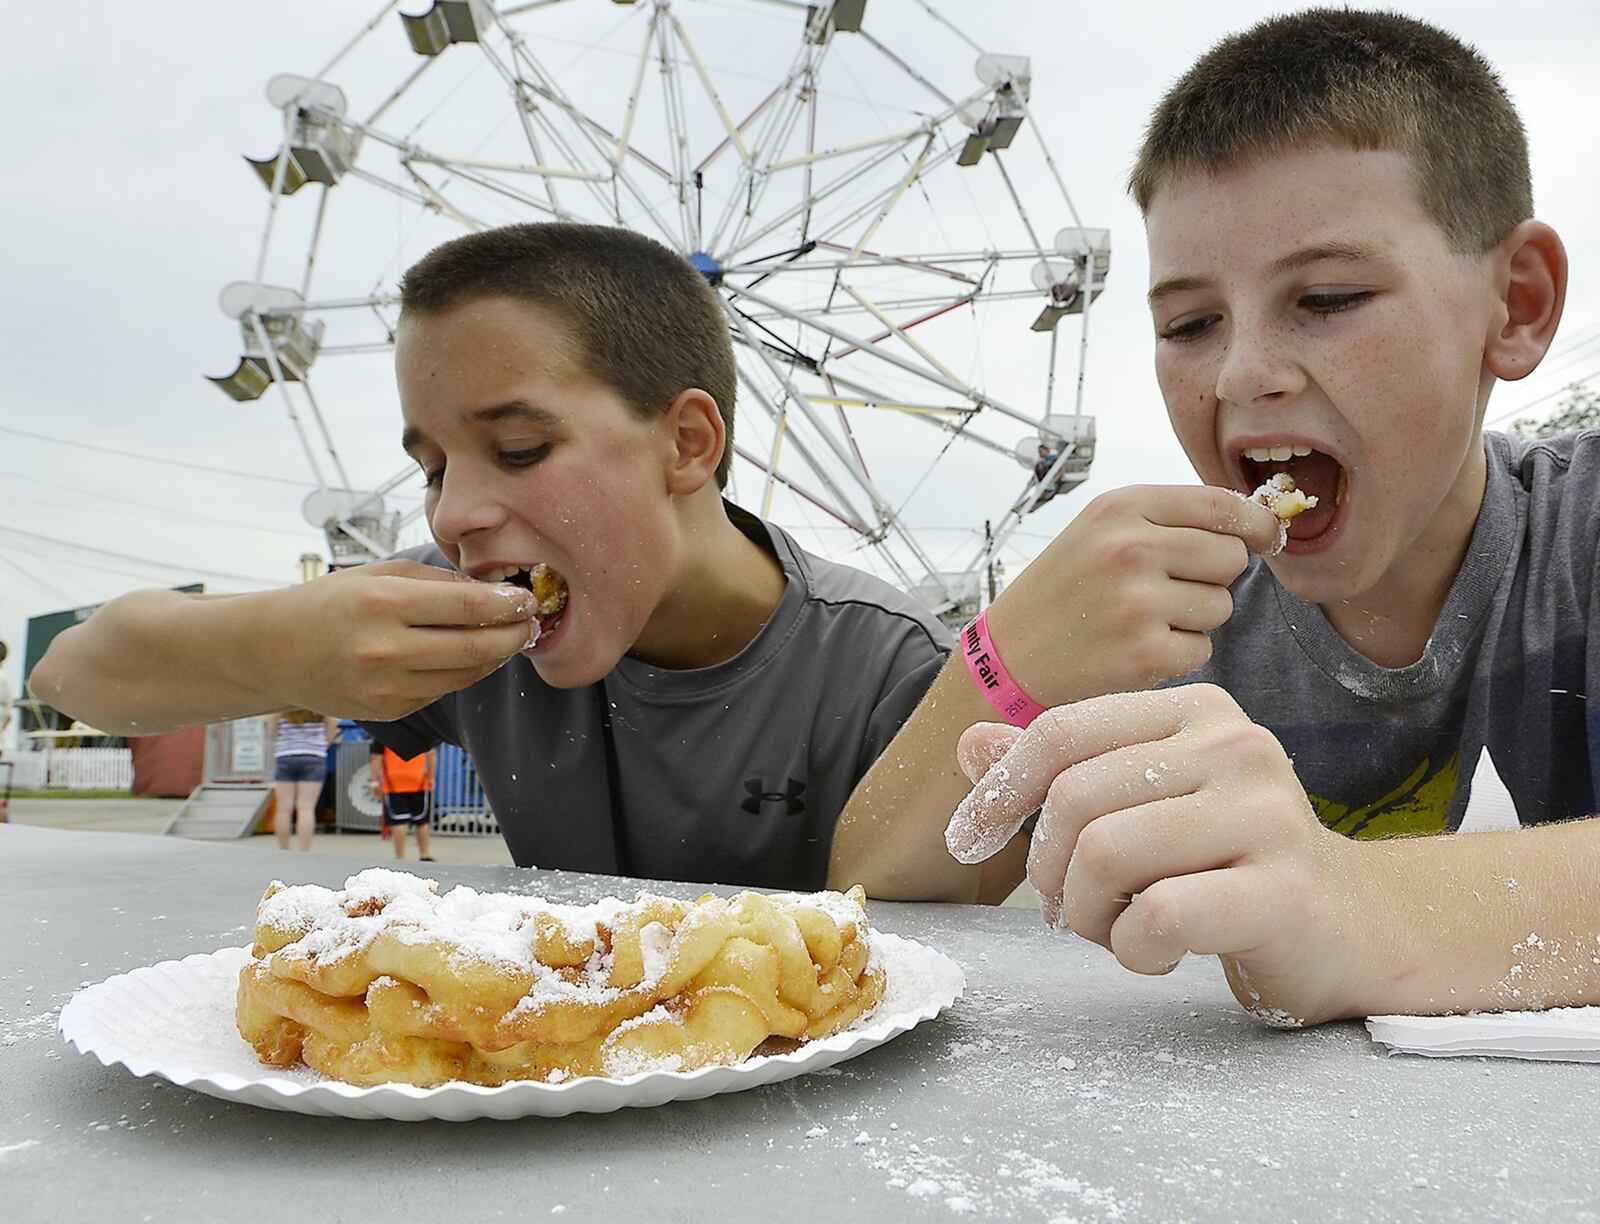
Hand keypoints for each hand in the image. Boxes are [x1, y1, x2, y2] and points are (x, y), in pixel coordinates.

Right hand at [251, 559, 538, 721]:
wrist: (275, 650)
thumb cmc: (332, 602)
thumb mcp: (380, 573)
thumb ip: (438, 581)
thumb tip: (493, 591)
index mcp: (383, 604)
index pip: (468, 607)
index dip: (508, 605)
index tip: (527, 598)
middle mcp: (384, 650)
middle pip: (476, 648)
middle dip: (514, 635)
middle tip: (532, 622)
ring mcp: (386, 688)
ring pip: (465, 676)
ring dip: (495, 658)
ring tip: (509, 639)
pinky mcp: (388, 712)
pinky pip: (443, 691)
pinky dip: (463, 674)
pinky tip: (471, 657)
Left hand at [945, 685, 1367, 1025]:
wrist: (1346, 926)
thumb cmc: (1226, 862)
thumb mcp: (1141, 802)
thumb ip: (1059, 771)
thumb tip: (969, 744)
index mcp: (1194, 710)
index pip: (1062, 733)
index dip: (1000, 791)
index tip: (971, 840)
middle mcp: (1235, 745)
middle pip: (1075, 800)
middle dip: (1051, 872)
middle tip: (1074, 910)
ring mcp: (1266, 814)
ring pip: (1107, 854)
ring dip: (1089, 915)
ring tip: (1120, 930)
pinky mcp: (1284, 890)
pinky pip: (1160, 915)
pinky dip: (1134, 949)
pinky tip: (1160, 953)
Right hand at [985, 485, 1281, 704]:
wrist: (1008, 656)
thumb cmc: (1065, 590)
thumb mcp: (1101, 531)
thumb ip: (1171, 520)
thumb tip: (1263, 525)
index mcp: (1121, 507)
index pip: (1221, 504)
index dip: (1255, 523)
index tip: (1266, 537)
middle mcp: (1130, 548)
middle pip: (1230, 557)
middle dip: (1213, 575)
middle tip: (1166, 588)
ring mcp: (1137, 602)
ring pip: (1221, 606)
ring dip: (1194, 618)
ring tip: (1142, 619)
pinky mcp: (1145, 653)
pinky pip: (1202, 648)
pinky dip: (1177, 653)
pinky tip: (1135, 648)